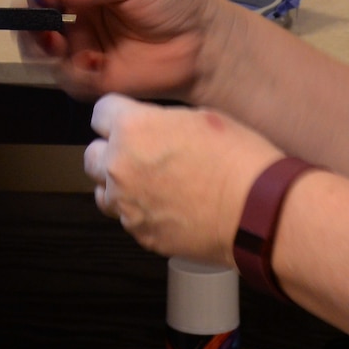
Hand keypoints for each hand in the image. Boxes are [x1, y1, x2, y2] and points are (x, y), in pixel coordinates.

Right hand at [21, 0, 245, 102]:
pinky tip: (94, 63)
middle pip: (35, 21)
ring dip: (43, 49)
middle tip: (44, 26)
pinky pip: (68, 78)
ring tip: (58, 43)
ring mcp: (83, 50)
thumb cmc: (173, 1)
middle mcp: (78, 18)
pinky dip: (73, 71)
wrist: (206, 45)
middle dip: (31, 24)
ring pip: (43, 52)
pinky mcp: (93, 81)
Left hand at [81, 93, 282, 265]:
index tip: (128, 119)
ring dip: (120, 185)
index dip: (117, 115)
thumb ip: (161, 121)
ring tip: (152, 182)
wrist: (256, 210)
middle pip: (92, 155)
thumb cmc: (237, 159)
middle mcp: (120, 167)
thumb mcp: (200, 116)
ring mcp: (128, 206)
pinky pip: (128, 219)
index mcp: (132, 129)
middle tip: (141, 152)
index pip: (100, 113)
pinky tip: (170, 205)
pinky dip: (141, 211)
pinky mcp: (141, 235)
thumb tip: (151, 127)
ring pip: (104, 192)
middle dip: (111, 151)